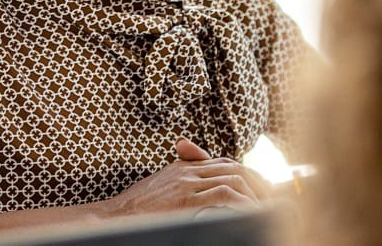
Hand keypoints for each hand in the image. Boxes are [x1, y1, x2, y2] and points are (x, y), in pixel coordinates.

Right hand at [93, 139, 274, 218]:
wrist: (111, 219)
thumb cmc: (133, 210)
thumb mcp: (159, 187)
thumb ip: (182, 181)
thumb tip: (209, 191)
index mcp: (183, 167)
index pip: (225, 162)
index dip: (247, 173)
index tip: (260, 187)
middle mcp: (187, 171)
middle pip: (234, 168)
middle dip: (257, 182)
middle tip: (271, 198)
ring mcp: (186, 184)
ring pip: (233, 179)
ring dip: (254, 194)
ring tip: (264, 208)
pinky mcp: (185, 200)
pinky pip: (224, 195)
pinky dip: (242, 202)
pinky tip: (250, 212)